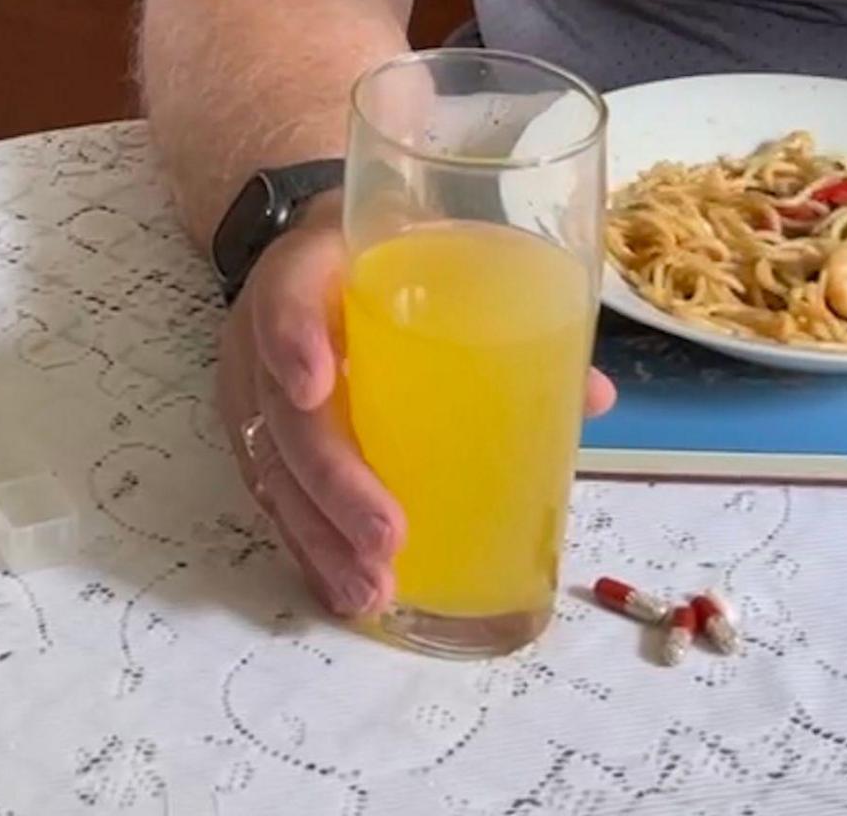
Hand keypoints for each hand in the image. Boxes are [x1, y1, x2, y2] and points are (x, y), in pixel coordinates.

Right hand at [216, 202, 615, 618]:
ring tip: (372, 591)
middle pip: (283, 414)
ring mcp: (255, 396)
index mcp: (310, 273)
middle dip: (333, 483)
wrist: (311, 260)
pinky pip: (275, 498)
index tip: (317, 387)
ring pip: (273, 471)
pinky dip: (311, 548)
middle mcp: (266, 338)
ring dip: (321, 537)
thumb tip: (591, 396)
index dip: (293, 339)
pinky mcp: (257, 442)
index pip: (286, 296)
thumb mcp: (433, 256)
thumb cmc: (385, 263)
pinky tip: (345, 591)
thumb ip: (507, 313)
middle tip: (388, 537)